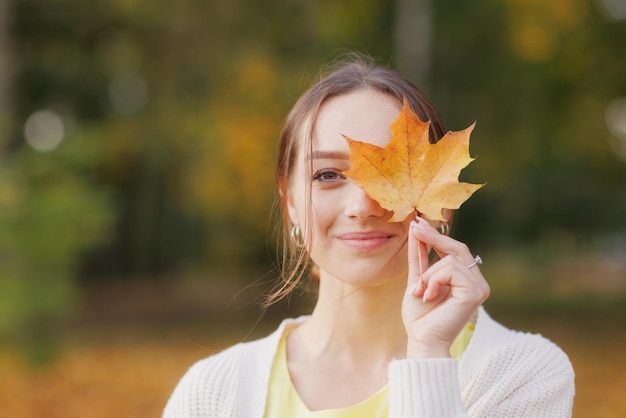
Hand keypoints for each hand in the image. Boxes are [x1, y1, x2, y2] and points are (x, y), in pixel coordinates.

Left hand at [401, 216, 489, 357]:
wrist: (421, 340)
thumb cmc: (420, 316)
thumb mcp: (418, 279)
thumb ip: (420, 256)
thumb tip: (417, 227)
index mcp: (466, 280)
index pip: (455, 250)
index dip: (437, 236)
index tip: (417, 223)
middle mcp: (477, 282)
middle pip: (458, 248)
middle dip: (434, 237)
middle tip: (414, 227)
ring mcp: (479, 287)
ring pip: (450, 260)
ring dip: (429, 274)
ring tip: (422, 292)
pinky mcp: (475, 293)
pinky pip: (451, 270)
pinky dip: (434, 280)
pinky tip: (429, 296)